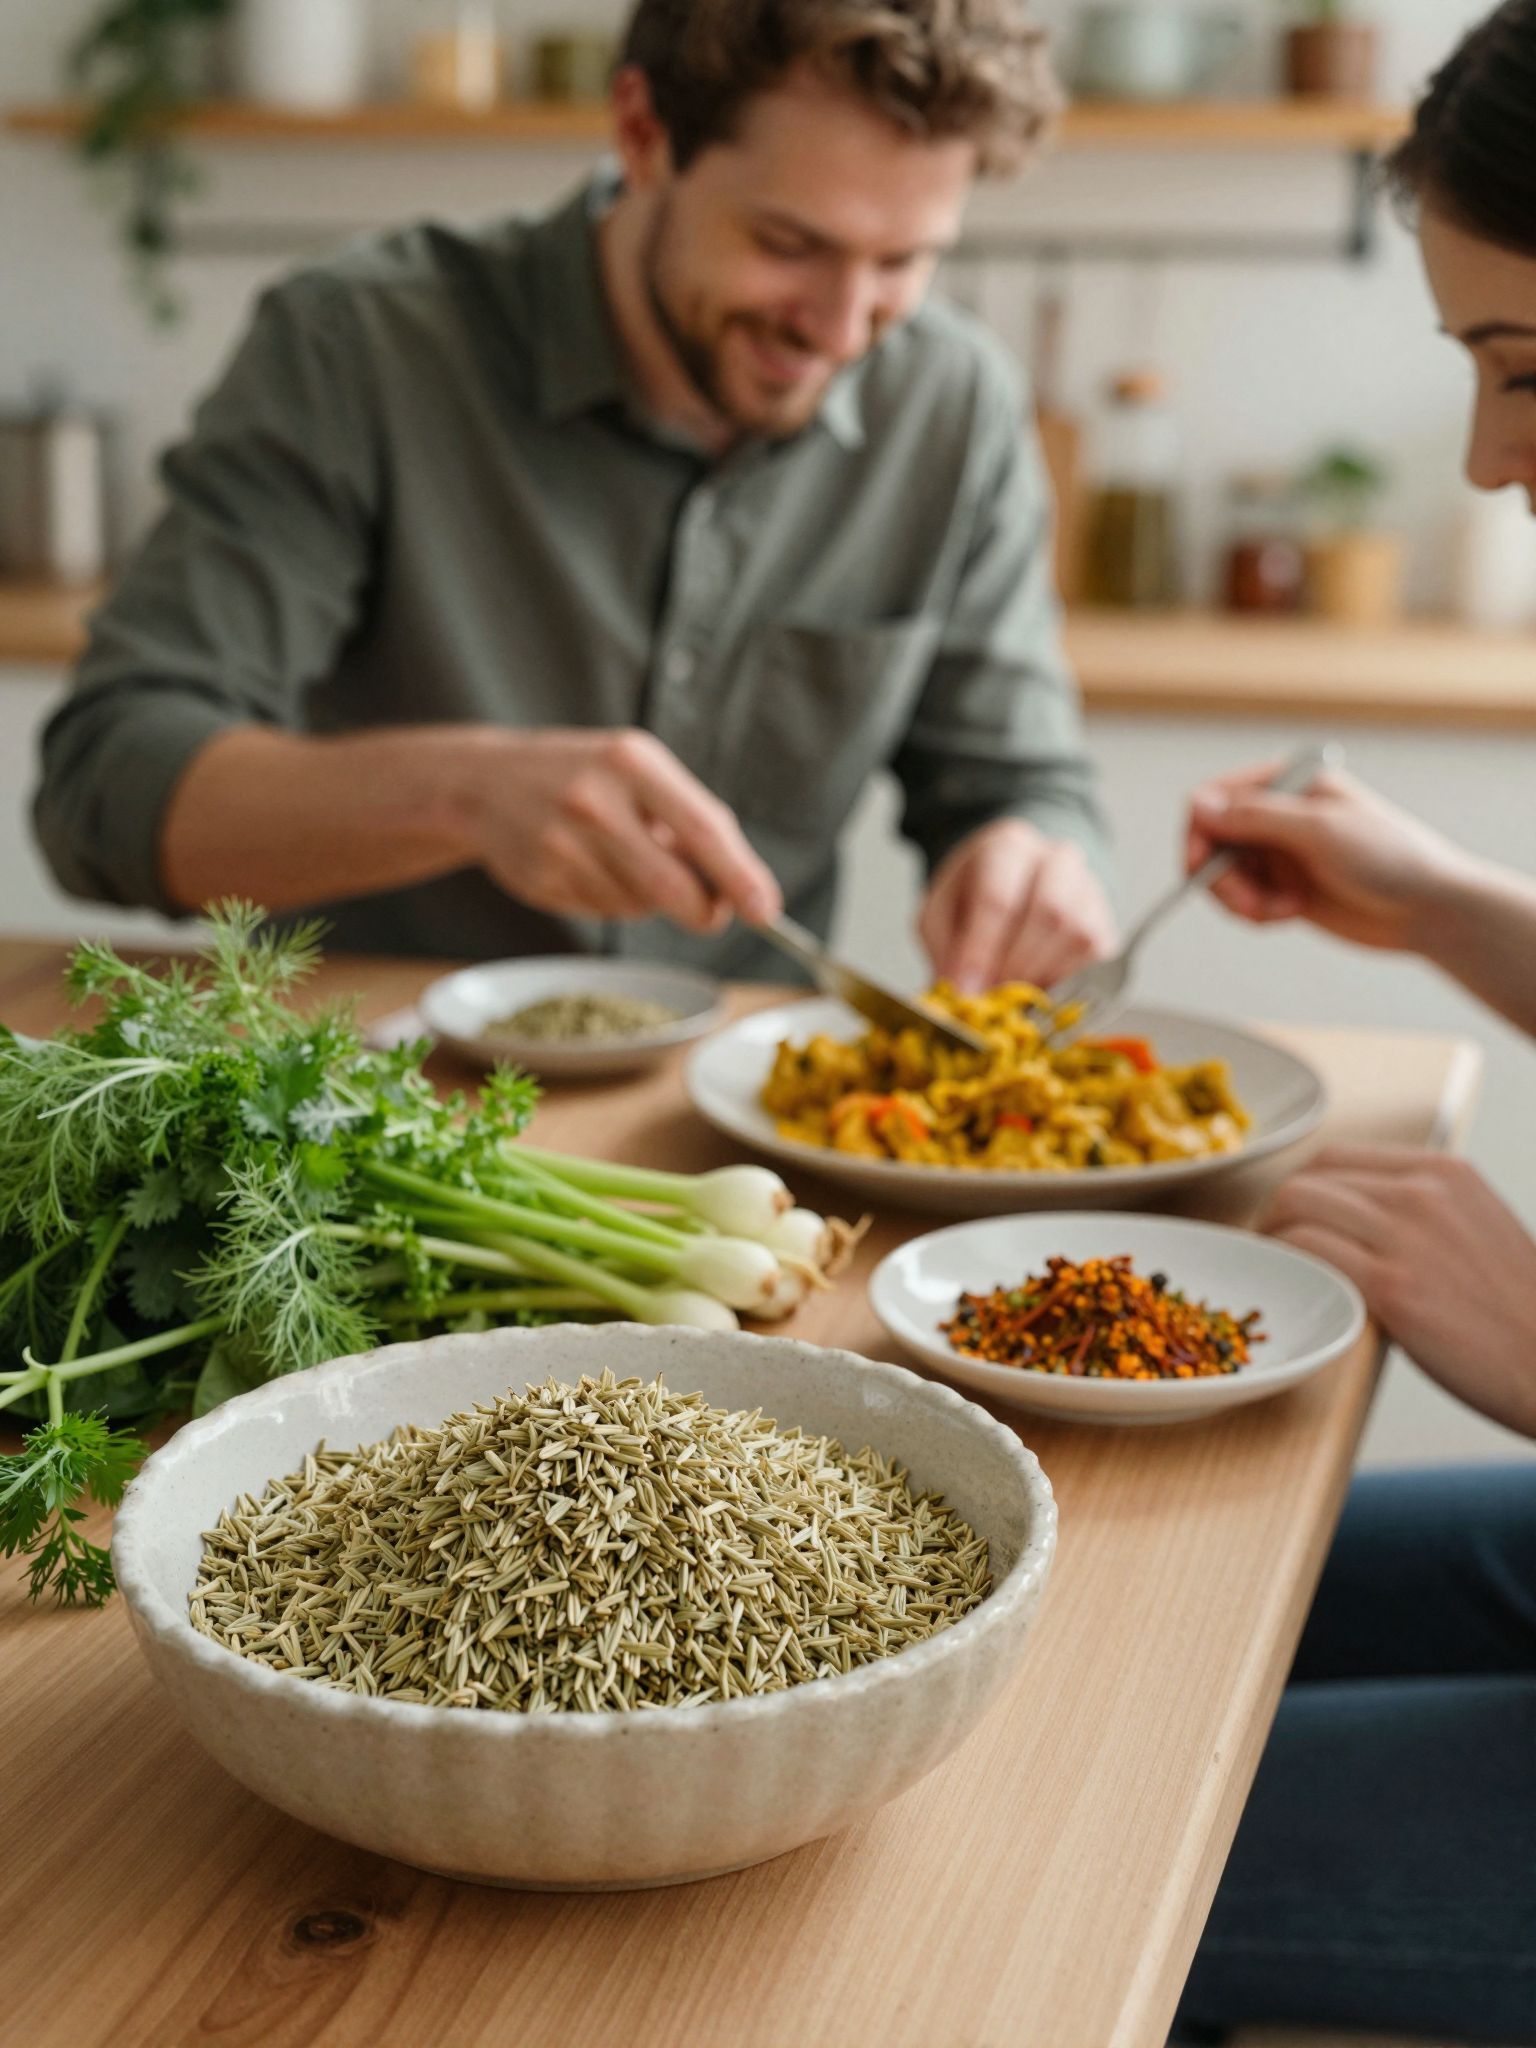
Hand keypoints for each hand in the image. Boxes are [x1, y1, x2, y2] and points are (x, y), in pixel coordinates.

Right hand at [460, 728, 781, 931]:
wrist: (483, 782)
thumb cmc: (585, 775)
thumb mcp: (637, 770)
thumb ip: (688, 820)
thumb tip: (739, 886)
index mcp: (631, 761)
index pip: (701, 829)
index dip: (739, 876)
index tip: (768, 911)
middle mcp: (594, 800)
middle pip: (671, 885)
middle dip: (703, 911)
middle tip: (713, 915)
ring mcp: (561, 842)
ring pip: (637, 905)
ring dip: (648, 899)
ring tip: (620, 859)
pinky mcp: (540, 878)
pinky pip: (602, 912)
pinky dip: (611, 901)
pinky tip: (587, 868)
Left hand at [918, 820, 1116, 992]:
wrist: (1014, 886)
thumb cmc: (972, 898)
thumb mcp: (941, 914)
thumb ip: (947, 947)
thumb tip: (963, 991)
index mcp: (1008, 846)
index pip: (998, 898)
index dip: (981, 950)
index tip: (967, 988)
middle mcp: (1056, 859)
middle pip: (1048, 912)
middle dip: (1015, 964)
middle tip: (991, 996)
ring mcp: (1087, 888)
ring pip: (1075, 935)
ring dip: (1040, 974)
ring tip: (1010, 993)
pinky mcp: (1104, 925)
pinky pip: (1093, 958)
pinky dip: (1063, 982)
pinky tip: (1037, 988)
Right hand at [1185, 763, 1473, 951]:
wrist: (1429, 909)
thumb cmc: (1389, 857)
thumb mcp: (1319, 831)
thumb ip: (1257, 817)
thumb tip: (1199, 807)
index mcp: (1288, 783)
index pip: (1214, 798)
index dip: (1198, 833)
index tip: (1199, 869)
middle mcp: (1278, 813)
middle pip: (1212, 841)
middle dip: (1223, 878)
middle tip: (1249, 907)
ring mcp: (1280, 851)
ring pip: (1223, 875)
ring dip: (1241, 899)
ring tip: (1277, 912)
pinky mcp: (1283, 887)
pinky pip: (1243, 900)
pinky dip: (1255, 912)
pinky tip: (1290, 914)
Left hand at [1263, 1146, 1535, 1439]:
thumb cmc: (1514, 1313)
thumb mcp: (1478, 1228)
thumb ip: (1426, 1210)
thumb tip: (1360, 1214)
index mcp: (1445, 1172)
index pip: (1338, 1157)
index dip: (1303, 1189)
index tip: (1291, 1219)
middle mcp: (1425, 1191)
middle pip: (1311, 1177)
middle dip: (1278, 1211)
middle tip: (1272, 1247)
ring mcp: (1408, 1235)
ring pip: (1298, 1205)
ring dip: (1273, 1236)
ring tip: (1275, 1267)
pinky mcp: (1393, 1286)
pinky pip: (1308, 1251)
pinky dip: (1286, 1263)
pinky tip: (1291, 1284)